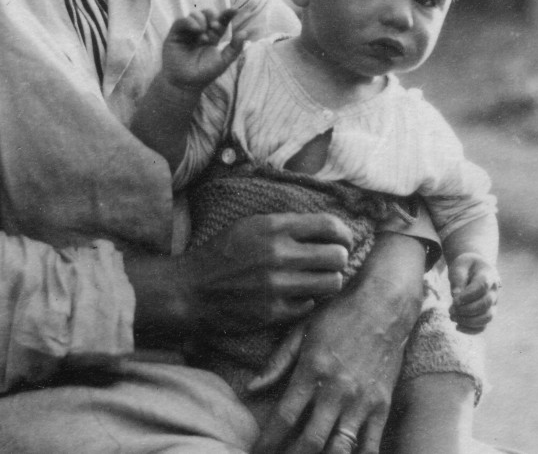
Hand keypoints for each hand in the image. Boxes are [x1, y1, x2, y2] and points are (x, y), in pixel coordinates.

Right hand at [126, 212, 350, 343]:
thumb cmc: (223, 252)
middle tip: (333, 261)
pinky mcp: (274, 312)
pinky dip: (306, 300)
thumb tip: (327, 229)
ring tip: (318, 278)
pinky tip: (295, 294)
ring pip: (331, 283)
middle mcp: (278, 254)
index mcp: (273, 227)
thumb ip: (286, 225)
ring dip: (329, 281)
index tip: (345, 239)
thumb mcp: (251, 225)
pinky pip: (310, 305)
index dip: (344, 232)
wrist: (192, 289)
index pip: (328, 225)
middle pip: (337, 256)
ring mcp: (277, 286)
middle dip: (340, 258)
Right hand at [161, 8, 244, 90]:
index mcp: (212, 37)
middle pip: (207, 14)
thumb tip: (245, 32)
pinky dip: (190, 22)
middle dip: (212, 16)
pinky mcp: (175, 34)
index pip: (220, 22)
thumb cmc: (204, 74)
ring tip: (204, 34)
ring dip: (202, 20)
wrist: (186, 84)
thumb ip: (234, 48)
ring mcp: (187, 32)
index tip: (235, 10)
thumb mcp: (223, 61)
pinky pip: (181, 21)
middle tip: (215, 26)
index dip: (227, 14)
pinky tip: (196, 29)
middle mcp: (200, 32)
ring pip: (195, 14)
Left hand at [252, 231, 425, 453]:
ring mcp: (361, 401)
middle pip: (310, 440)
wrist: (383, 305)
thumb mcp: (302, 329)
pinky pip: (370, 445)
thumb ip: (277, 361)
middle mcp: (336, 390)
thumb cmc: (338, 314)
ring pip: (339, 449)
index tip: (258, 451)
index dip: (268, 439)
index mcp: (312, 369)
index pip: (285, 415)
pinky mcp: (382, 406)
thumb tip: (252, 387)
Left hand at [448, 252, 500, 333]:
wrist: (473, 269)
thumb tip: (455, 295)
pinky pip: (483, 326)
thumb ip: (458, 279)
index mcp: (488, 275)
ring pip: (487, 318)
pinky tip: (457, 326)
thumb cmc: (465, 267)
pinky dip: (472, 330)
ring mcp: (493, 304)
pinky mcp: (487, 313)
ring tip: (452, 317)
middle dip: (467, 310)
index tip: (454, 300)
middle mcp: (494, 291)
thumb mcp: (459, 267)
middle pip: (485, 304)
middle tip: (450, 310)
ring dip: (469, 321)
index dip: (468, 295)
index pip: (482, 287)